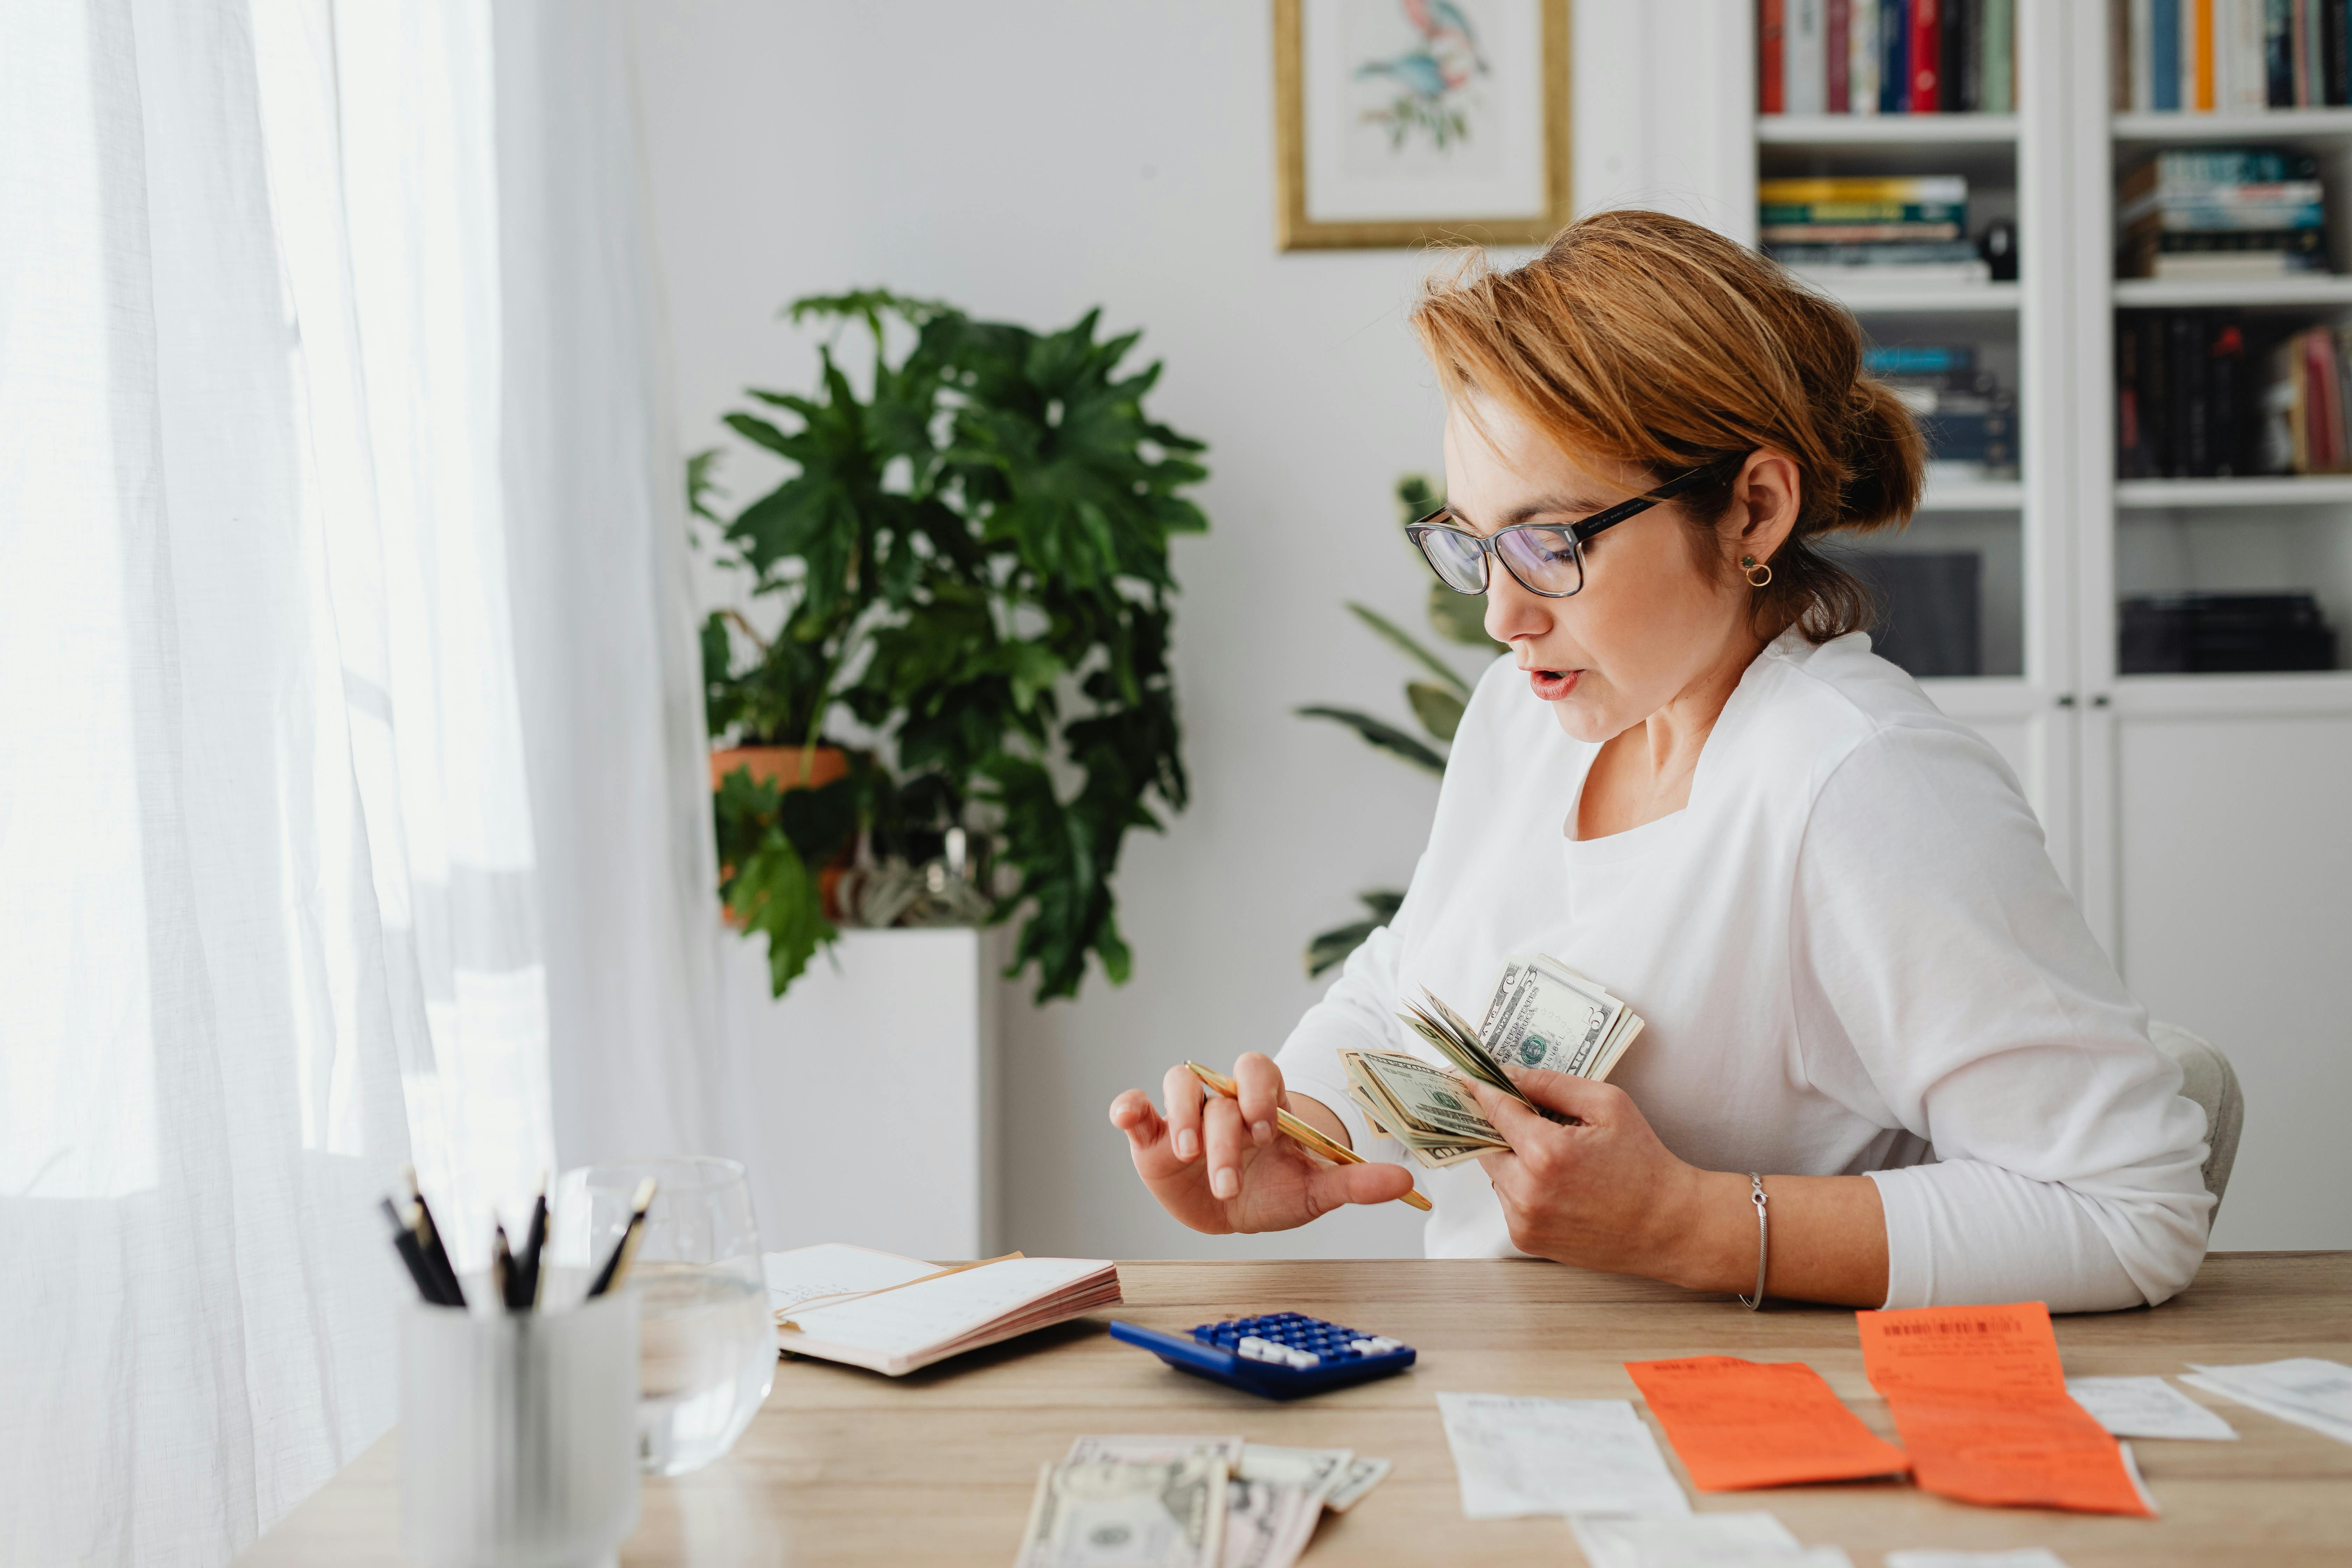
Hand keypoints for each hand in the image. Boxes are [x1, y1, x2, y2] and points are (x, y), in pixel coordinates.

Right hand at [1108, 1052, 1414, 1233]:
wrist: (1238, 1213)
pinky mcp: (1153, 1136)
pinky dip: (1128, 1107)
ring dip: (1181, 1117)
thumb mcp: (1315, 1191)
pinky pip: (1136, 1108)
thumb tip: (1404, 1181)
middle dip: (1224, 1136)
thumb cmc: (1277, 1191)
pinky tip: (1127, 1117)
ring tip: (1187, 1156)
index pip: (1260, 1071)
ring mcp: (1187, 1116)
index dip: (1259, 1092)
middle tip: (1229, 1178)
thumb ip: (1354, 1183)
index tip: (1265, 1131)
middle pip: (1218, 1092)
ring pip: (1178, 1085)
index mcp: (1264, 1104)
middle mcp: (1223, 1102)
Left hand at [1466, 1068, 1704, 1276]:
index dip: (1481, 1088)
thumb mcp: (1607, 1105)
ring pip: (1496, 1173)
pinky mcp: (1526, 1240)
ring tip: (1557, 1157)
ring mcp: (1523, 1220)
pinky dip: (1522, 1186)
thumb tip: (1508, 1075)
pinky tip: (1559, 1185)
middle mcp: (1526, 1191)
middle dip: (1501, 1126)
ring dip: (1513, 1158)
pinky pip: (1508, 1200)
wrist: (1668, 1226)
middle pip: (1487, 1142)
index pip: (1494, 1108)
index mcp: (1546, 1153)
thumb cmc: (1644, 1163)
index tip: (1466, 1075)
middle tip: (1523, 1115)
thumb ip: (1551, 1084)